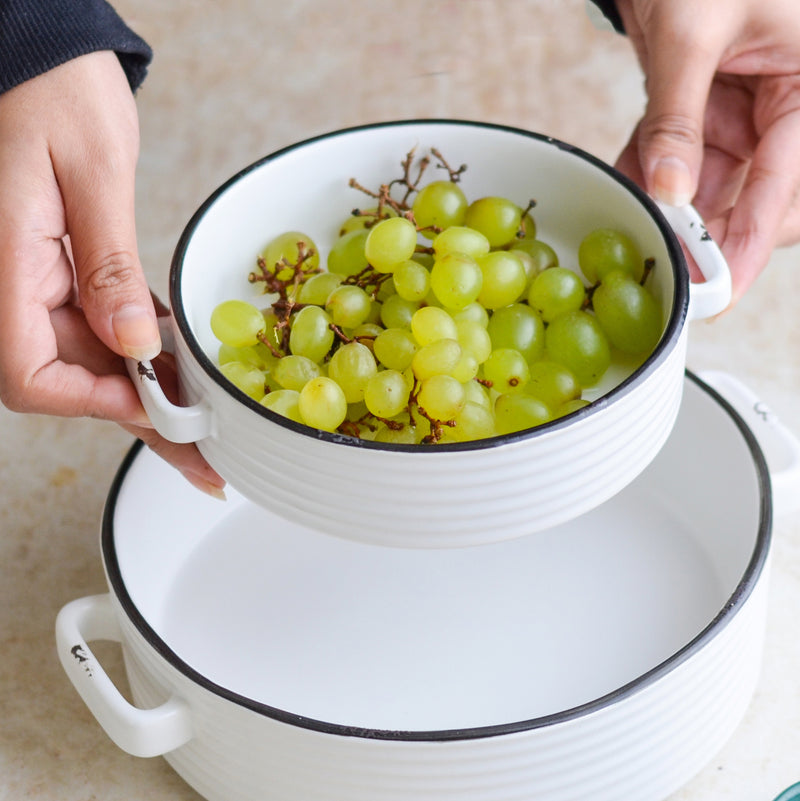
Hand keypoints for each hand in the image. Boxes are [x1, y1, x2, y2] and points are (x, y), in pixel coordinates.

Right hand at [0, 51, 223, 496]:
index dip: (91, 403)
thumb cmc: (52, 89)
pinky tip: (178, 367)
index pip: (28, 374)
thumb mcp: (89, 170)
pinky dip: (139, 349)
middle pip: (68, 379)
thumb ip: (108, 264)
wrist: (41, 54)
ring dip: (145, 390)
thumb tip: (130, 341)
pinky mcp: (58, 271)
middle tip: (201, 455)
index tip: (152, 405)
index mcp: (3, 265)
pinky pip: (97, 324)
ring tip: (203, 425)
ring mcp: (33, 282)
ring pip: (89, 359)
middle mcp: (11, 283)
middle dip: (139, 415)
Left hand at [613, 0, 799, 303]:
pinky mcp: (703, 115)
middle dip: (709, 233)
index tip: (720, 289)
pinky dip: (648, 175)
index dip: (750, 242)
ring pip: (711, 189)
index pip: (786, 186)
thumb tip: (669, 192)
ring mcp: (742, 114)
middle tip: (670, 266)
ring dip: (671, 210)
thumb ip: (678, 118)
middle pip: (755, 199)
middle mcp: (782, 108)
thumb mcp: (691, 35)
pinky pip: (677, 162)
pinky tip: (626, 185)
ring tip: (637, 225)